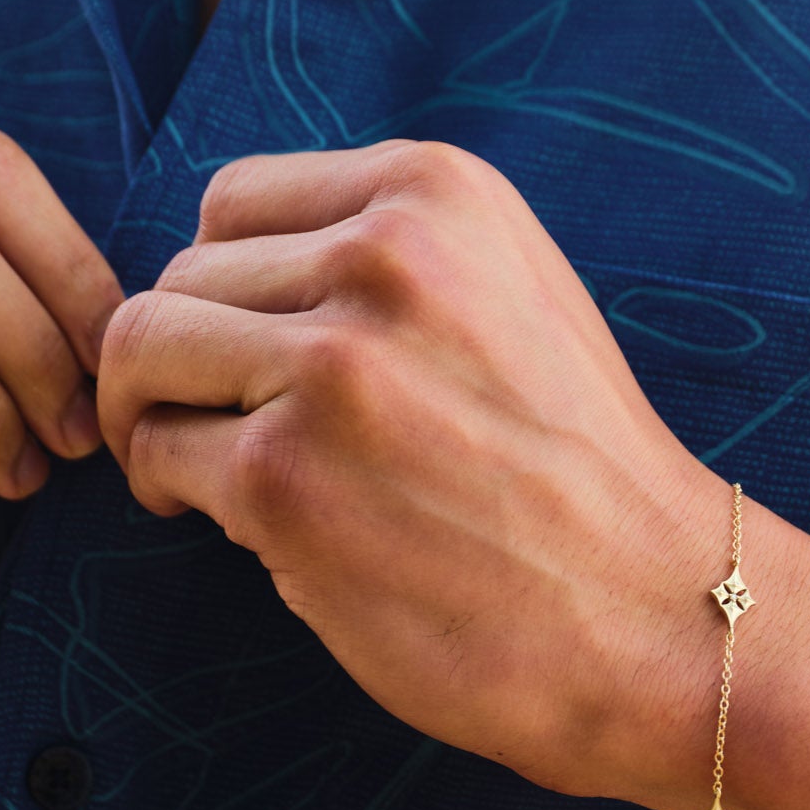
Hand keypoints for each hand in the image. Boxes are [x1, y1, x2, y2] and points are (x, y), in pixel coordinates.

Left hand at [95, 139, 747, 804]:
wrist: (663, 615)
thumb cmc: (585, 477)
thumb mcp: (519, 298)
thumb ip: (399, 259)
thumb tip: (237, 271)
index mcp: (439, 193)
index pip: (236, 199)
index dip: (230, 287)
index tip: (259, 356)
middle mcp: (383, 256)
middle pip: (181, 274)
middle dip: (193, 361)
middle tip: (232, 432)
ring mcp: (332, 366)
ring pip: (145, 350)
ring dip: (165, 417)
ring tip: (212, 474)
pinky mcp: (285, 478)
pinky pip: (160, 453)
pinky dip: (175, 491)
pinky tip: (238, 526)